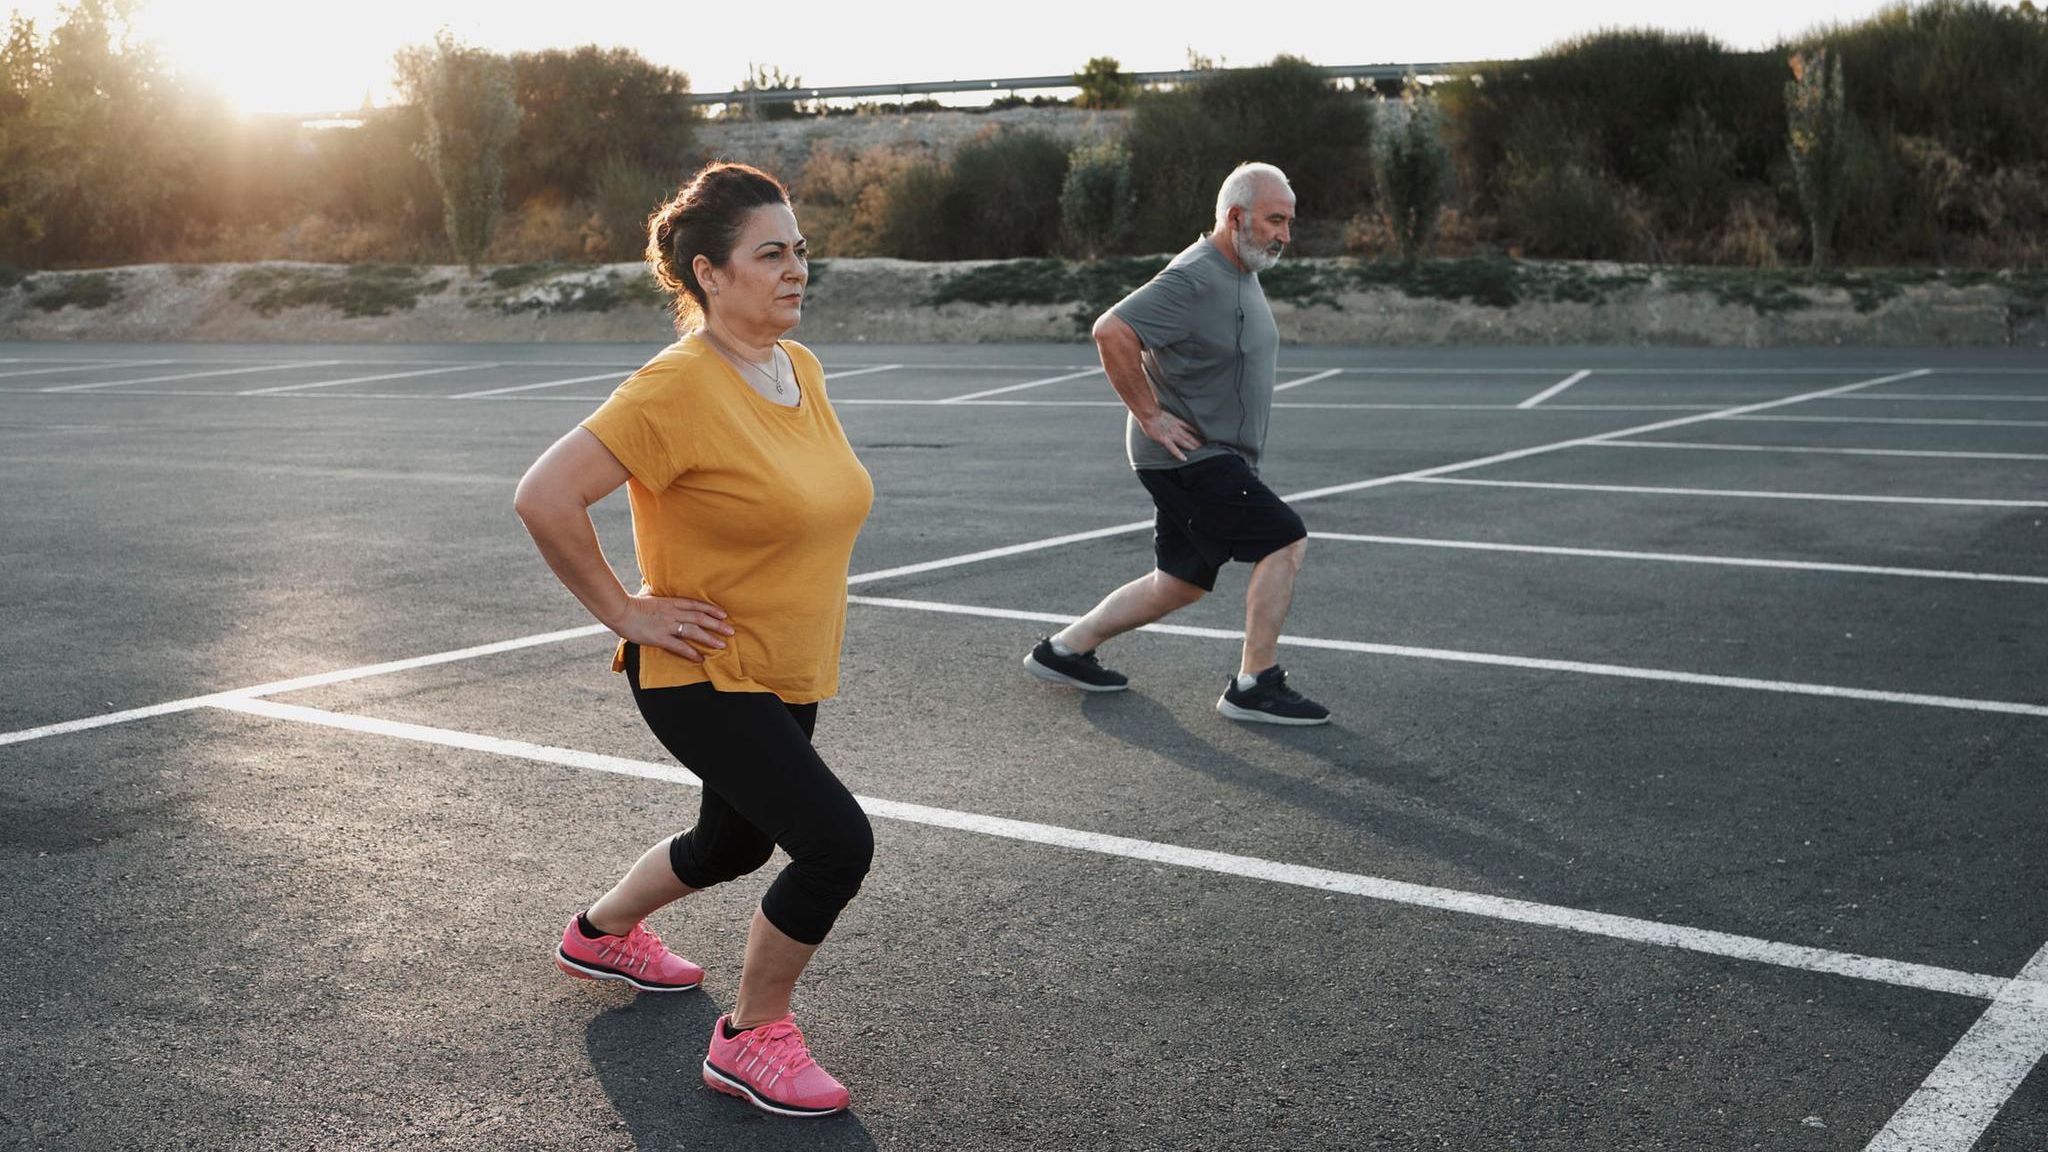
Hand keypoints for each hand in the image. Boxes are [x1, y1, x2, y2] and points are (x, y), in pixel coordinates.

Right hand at [613, 594, 733, 661]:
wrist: (620, 610)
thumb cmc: (632, 603)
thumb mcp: (648, 593)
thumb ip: (655, 592)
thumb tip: (651, 585)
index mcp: (671, 602)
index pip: (696, 605)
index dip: (712, 609)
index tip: (723, 615)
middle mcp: (673, 613)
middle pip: (700, 618)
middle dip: (717, 625)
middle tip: (731, 631)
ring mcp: (667, 625)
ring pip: (694, 631)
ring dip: (709, 638)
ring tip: (722, 645)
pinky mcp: (660, 638)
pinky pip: (679, 646)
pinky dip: (691, 653)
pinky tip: (700, 658)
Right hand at [1138, 410, 1202, 461]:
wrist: (1149, 414)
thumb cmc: (1151, 412)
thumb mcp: (1162, 412)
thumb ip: (1166, 415)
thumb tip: (1165, 414)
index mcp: (1175, 421)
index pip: (1188, 426)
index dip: (1195, 431)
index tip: (1201, 434)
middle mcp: (1175, 428)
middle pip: (1188, 435)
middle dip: (1196, 441)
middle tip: (1204, 445)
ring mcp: (1171, 434)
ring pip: (1184, 442)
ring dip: (1192, 446)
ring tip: (1199, 450)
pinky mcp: (1165, 440)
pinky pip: (1173, 449)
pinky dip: (1179, 454)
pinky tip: (1184, 458)